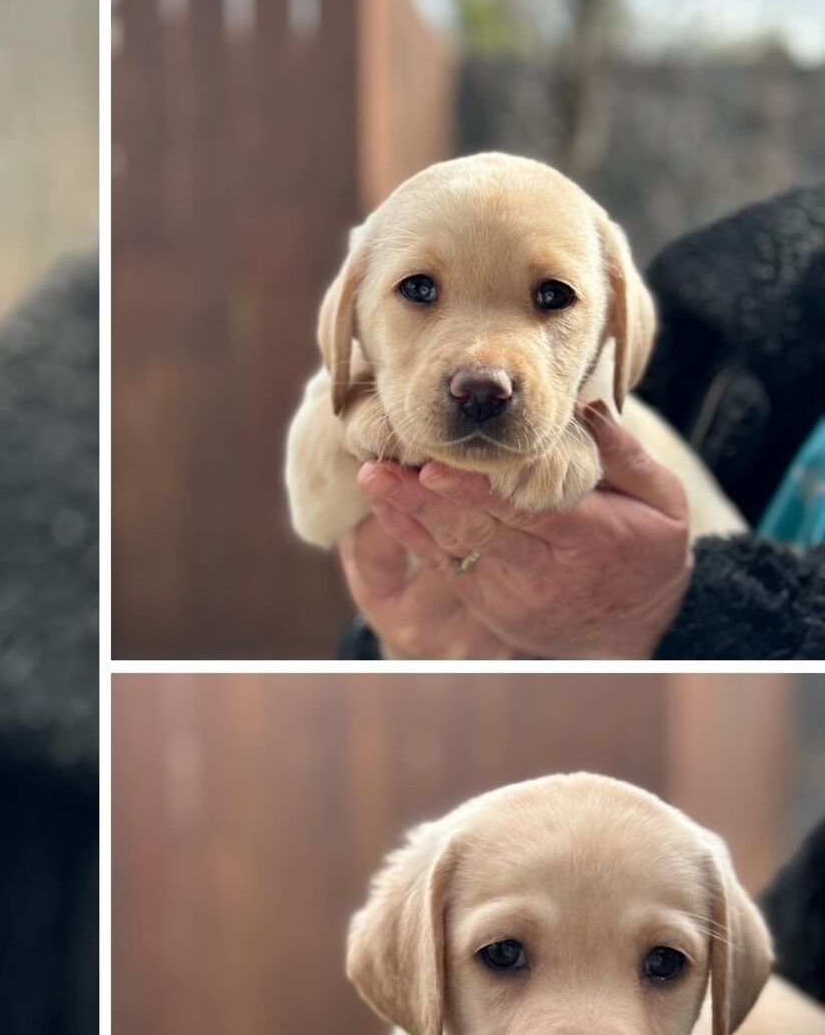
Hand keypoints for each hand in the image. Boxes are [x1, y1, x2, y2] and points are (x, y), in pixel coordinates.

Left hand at [343, 405, 692, 658]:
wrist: (637, 628)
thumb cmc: (645, 547)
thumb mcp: (661, 500)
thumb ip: (625, 455)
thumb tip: (588, 406)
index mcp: (592, 539)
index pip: (529, 512)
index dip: (478, 493)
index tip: (435, 467)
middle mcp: (546, 571)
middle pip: (480, 530)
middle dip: (427, 499)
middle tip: (380, 467)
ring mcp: (511, 592)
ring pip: (454, 548)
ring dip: (408, 513)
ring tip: (372, 477)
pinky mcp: (487, 602)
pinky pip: (443, 565)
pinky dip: (410, 534)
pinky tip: (383, 504)